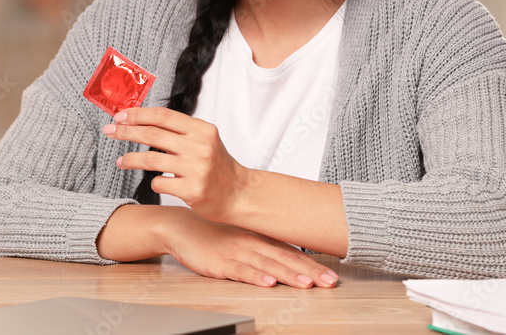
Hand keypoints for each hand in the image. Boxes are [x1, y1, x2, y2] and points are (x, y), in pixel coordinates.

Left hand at [103, 106, 250, 221]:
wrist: (240, 195)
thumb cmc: (217, 166)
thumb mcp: (204, 140)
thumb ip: (179, 130)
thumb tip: (141, 120)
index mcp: (202, 130)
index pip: (163, 116)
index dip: (138, 114)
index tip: (119, 116)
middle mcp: (200, 146)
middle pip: (153, 134)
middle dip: (126, 132)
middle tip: (109, 131)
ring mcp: (197, 169)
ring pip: (151, 159)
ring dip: (130, 159)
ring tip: (121, 161)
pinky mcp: (193, 190)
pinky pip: (160, 183)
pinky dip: (153, 181)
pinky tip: (154, 181)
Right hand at [164, 207, 337, 288]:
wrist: (178, 227)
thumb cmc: (211, 233)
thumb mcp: (240, 235)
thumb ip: (263, 245)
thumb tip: (290, 258)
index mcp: (258, 237)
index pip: (291, 252)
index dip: (313, 264)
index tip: (333, 275)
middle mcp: (251, 243)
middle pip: (285, 259)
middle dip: (310, 272)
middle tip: (330, 282)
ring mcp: (235, 252)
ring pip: (267, 265)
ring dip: (289, 275)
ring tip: (308, 284)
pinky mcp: (219, 262)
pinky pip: (240, 271)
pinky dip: (255, 277)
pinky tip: (268, 283)